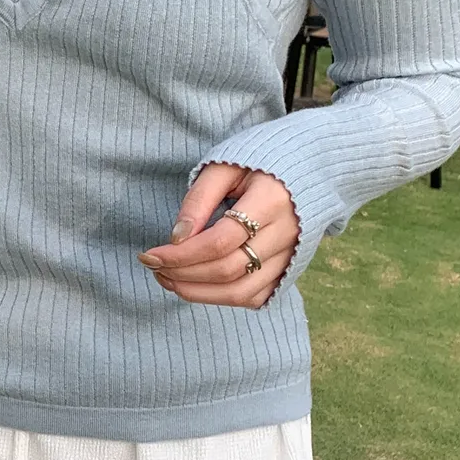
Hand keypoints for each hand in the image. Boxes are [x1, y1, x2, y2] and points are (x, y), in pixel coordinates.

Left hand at [138, 164, 298, 308]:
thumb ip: (199, 200)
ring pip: (240, 292)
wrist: (309, 166)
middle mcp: (287, 233)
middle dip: (183, 274)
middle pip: (227, 270)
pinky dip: (221, 298)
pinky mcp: (290, 268)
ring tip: (168, 279)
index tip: (150, 255)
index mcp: (272, 200)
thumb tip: (176, 238)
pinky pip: (254, 297)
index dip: (181, 254)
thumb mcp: (224, 167)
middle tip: (153, 267)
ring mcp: (291, 255)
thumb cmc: (258, 161)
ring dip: (198, 292)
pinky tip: (197, 286)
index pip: (220, 241)